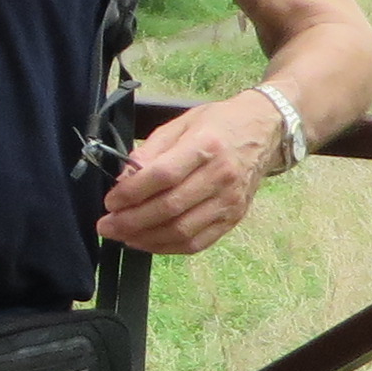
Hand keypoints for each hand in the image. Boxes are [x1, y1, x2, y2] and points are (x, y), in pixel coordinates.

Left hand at [99, 95, 282, 255]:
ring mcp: (230, 201)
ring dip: (146, 238)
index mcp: (206, 146)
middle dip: (131, 221)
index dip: (132, 193)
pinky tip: (146, 242)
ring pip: (182, 231)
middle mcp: (222, 176)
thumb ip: (151, 150)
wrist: (264, 131)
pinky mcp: (233, 218)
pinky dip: (168, 247)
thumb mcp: (182, 123)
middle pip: (170, 208)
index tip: (110, 201)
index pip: (163, 176)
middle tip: (106, 225)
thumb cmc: (218, 123)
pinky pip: (197, 242)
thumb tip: (124, 178)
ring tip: (122, 235)